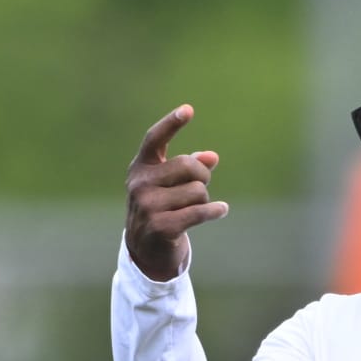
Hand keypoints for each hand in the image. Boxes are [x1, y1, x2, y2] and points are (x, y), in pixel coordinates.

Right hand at [125, 104, 229, 281]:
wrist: (146, 250)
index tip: (189, 110)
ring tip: (195, 208)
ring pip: (197, 191)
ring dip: (204, 200)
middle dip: (203, 176)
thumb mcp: (172, 185)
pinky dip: (215, 210)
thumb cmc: (162, 209)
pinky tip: (221, 210)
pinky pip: (200, 211)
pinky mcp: (161, 227)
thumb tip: (212, 157)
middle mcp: (140, 184)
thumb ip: (190, 167)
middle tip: (202, 187)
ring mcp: (148, 206)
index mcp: (141, 168)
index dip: (171, 123)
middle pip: (188, 166)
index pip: (154, 139)